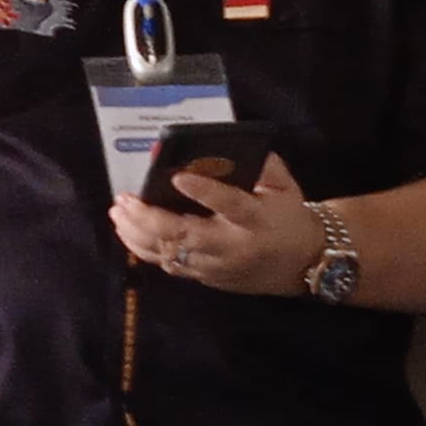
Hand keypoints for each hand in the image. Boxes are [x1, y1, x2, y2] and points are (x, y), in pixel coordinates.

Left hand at [109, 152, 325, 296]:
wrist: (307, 264)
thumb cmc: (289, 217)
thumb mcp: (284, 186)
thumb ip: (260, 165)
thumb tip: (224, 146)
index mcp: (256, 219)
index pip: (230, 204)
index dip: (204, 192)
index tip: (177, 176)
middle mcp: (233, 246)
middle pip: (186, 235)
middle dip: (150, 218)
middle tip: (124, 200)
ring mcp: (218, 267)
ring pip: (171, 254)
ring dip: (139, 235)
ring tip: (118, 214)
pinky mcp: (208, 279)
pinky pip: (171, 267)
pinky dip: (145, 251)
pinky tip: (127, 233)